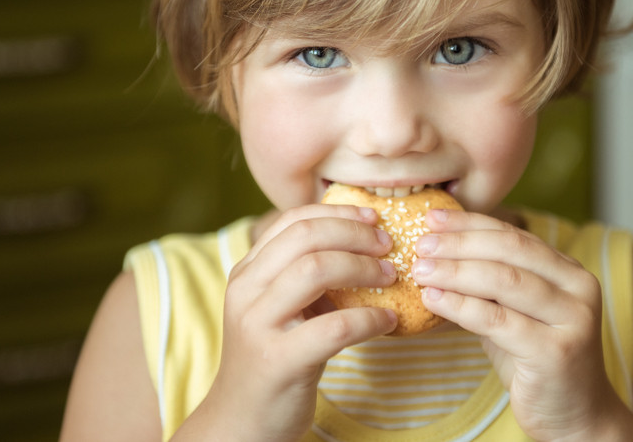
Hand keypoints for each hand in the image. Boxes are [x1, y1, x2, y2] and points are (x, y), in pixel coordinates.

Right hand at [181, 204, 397, 441]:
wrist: (242, 421)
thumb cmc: (274, 358)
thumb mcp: (279, 308)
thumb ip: (305, 276)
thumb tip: (363, 240)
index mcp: (247, 272)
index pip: (292, 220)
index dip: (336, 212)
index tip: (372, 217)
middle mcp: (246, 291)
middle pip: (306, 237)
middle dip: (354, 234)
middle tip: (388, 245)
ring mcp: (259, 325)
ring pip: (316, 270)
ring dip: (363, 268)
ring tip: (390, 276)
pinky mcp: (279, 360)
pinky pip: (334, 327)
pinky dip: (369, 319)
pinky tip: (388, 321)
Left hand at [410, 209, 632, 440]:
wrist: (574, 417)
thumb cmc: (535, 359)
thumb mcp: (514, 311)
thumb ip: (490, 282)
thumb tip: (437, 248)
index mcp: (569, 271)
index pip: (513, 235)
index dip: (470, 223)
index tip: (432, 217)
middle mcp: (578, 289)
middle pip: (509, 251)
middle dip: (459, 244)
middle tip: (421, 244)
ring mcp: (572, 320)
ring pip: (504, 281)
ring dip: (455, 272)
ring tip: (420, 270)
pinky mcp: (557, 352)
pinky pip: (498, 320)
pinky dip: (460, 306)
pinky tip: (432, 300)